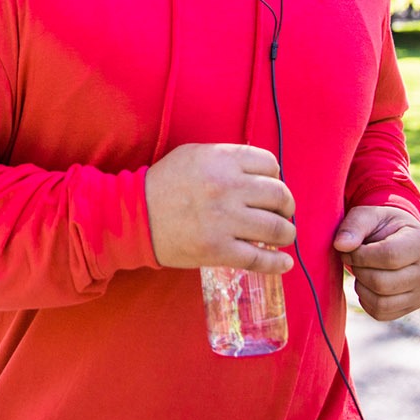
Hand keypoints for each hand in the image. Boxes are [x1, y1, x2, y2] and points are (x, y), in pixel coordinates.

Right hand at [145, 143, 295, 271]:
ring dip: (286, 233)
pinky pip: (259, 259)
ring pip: (276, 228)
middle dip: (286, 206)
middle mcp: (227, 187)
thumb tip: (262, 173)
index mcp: (222, 159)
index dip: (275, 177)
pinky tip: (284, 264)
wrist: (134, 215)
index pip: (270, 165)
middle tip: (281, 213)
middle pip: (279, 195)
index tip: (270, 188)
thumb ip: (228, 158)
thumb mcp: (195, 154)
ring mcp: (224, 220)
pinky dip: (277, 264)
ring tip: (282, 236)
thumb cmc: (164, 183)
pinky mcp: (218, 250)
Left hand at [333, 206, 419, 320]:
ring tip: (360, 271)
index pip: (389, 256)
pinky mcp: (412, 306)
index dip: (360, 256)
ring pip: (382, 303)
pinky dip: (366, 300)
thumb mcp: (370, 215)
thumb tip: (340, 245)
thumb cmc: (384, 226)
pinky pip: (381, 313)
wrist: (401, 239)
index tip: (348, 249)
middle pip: (383, 283)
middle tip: (353, 260)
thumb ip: (354, 226)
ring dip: (361, 287)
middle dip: (359, 271)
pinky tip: (366, 283)